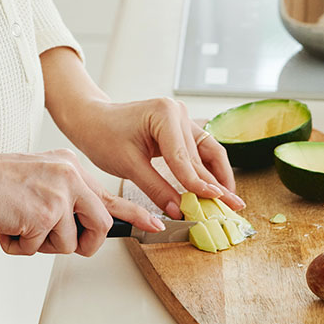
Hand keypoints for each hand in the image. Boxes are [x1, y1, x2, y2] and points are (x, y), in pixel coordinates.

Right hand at [0, 134, 164, 255]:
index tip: (156, 225)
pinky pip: (38, 248)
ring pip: (68, 243)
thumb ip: (64, 196)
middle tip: (51, 238)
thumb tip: (81, 227)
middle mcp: (70, 177)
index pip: (110, 195)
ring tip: (18, 223)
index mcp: (70, 167)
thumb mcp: (40, 177)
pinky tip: (6, 225)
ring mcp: (59, 195)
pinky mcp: (44, 214)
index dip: (134, 215)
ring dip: (40, 244)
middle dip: (83, 243)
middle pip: (101, 225)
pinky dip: (18, 245)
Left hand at [67, 98, 244, 219]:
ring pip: (207, 153)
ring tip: (232, 201)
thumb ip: (155, 188)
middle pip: (201, 156)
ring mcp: (181, 120)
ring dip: (218, 177)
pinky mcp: (180, 130)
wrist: (92, 121)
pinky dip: (207, 171)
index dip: (198, 184)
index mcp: (164, 113)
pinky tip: (217, 189)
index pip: (184, 157)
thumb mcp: (127, 165)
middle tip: (231, 208)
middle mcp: (178, 113)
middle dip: (215, 184)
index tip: (213, 202)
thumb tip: (178, 210)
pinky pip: (199, 152)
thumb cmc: (103, 135)